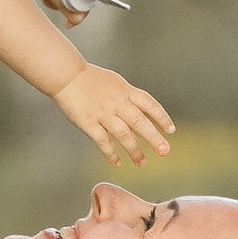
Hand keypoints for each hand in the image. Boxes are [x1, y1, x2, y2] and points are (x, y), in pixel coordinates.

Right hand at [54, 62, 176, 167]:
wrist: (67, 75)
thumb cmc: (91, 80)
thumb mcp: (116, 83)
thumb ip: (129, 98)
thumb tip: (145, 115)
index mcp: (126, 90)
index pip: (149, 104)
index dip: (161, 117)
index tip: (170, 131)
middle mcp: (117, 102)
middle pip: (140, 121)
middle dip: (153, 138)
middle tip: (164, 152)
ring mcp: (103, 113)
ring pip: (123, 134)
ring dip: (134, 150)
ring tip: (142, 162)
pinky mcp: (88, 123)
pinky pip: (102, 141)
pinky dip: (111, 153)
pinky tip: (118, 163)